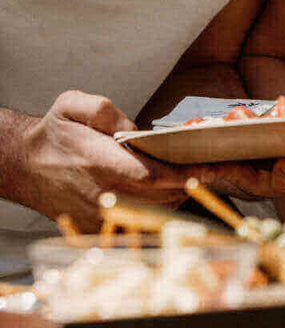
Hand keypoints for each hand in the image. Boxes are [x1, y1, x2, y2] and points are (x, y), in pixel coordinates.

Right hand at [21, 90, 216, 230]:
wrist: (23, 166)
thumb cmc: (54, 132)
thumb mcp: (72, 105)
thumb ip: (102, 109)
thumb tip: (130, 128)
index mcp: (98, 161)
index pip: (149, 174)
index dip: (181, 174)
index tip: (207, 169)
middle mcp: (100, 192)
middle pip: (159, 196)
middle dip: (189, 184)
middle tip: (213, 169)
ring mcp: (98, 214)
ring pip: (153, 213)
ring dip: (177, 198)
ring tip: (193, 177)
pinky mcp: (97, 227)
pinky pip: (138, 224)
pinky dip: (158, 211)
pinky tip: (169, 193)